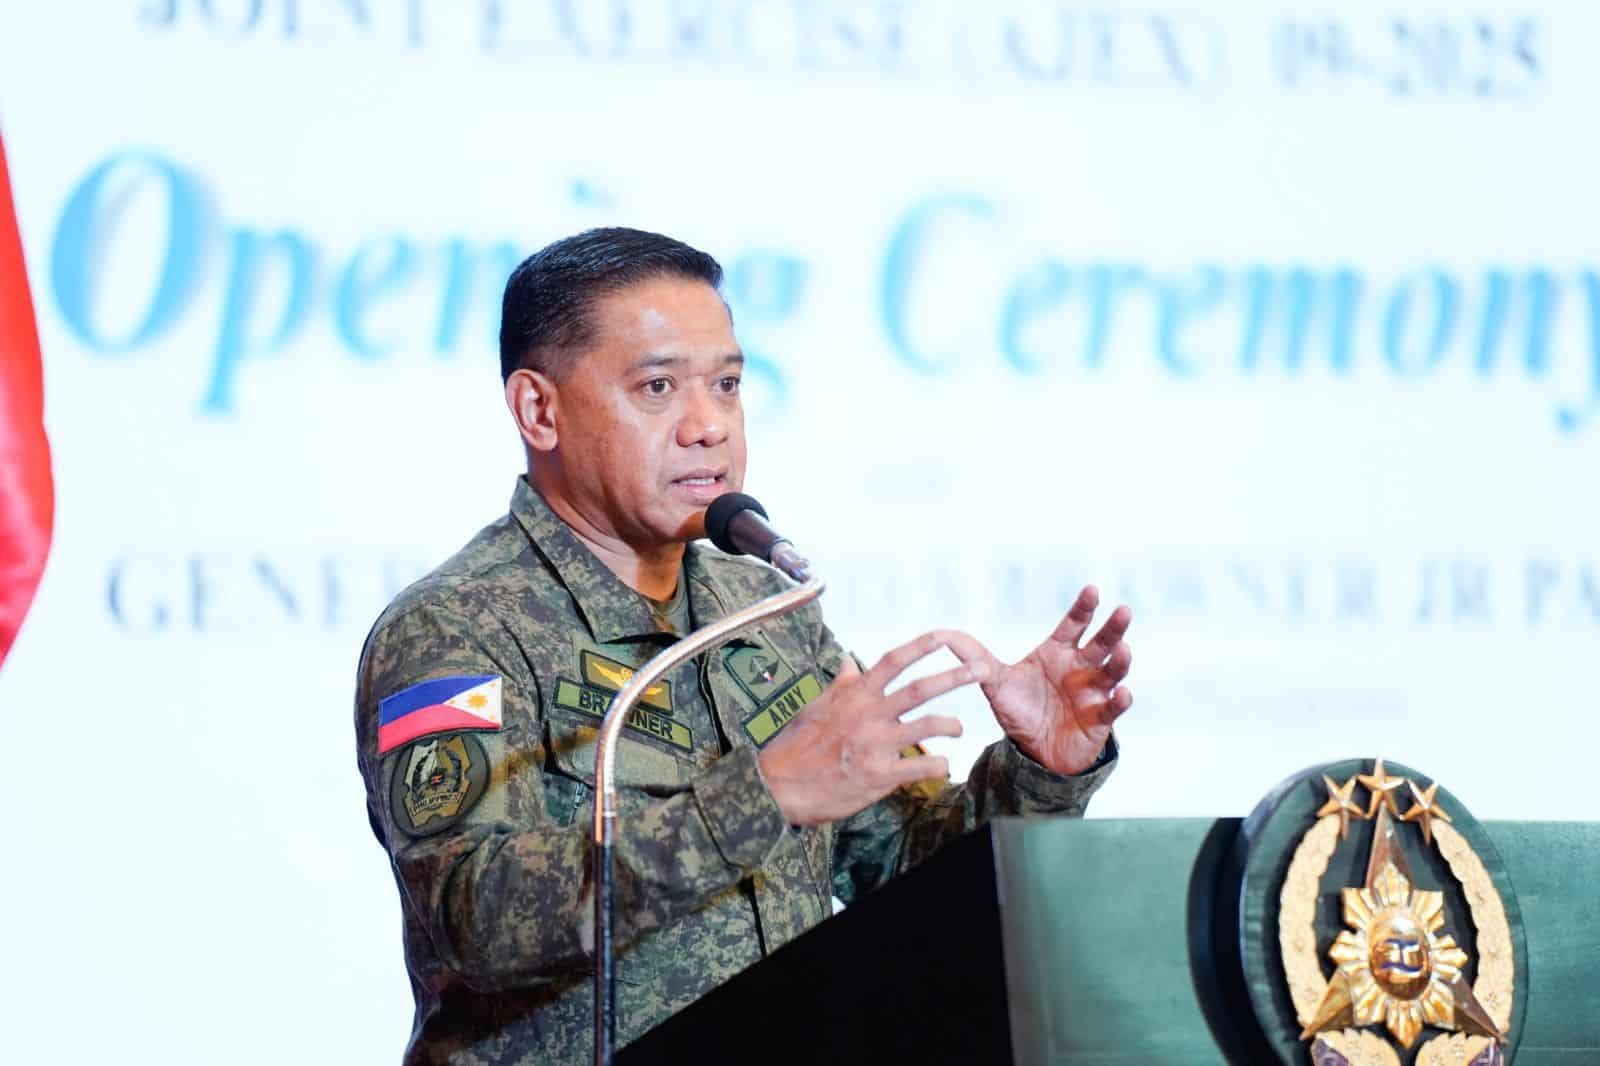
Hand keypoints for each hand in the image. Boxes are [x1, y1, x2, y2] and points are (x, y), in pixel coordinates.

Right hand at [757, 630, 987, 825]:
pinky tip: (944, 766)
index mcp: (855, 695)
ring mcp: (876, 745)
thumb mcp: (817, 706)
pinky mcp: (880, 775)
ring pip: (928, 726)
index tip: (946, 636)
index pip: (893, 661)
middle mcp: (869, 715)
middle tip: (983, 670)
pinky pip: (923, 767)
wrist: (779, 786)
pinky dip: (940, 765)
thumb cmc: (796, 746)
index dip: (922, 646)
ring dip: (952, 724)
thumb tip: (850, 661)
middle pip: (920, 689)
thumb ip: (841, 684)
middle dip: (956, 676)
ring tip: (960, 728)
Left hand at [951, 586, 1131, 775]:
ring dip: (1121, 661)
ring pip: (1113, 671)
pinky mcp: (1100, 719)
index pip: (1074, 624)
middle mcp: (1081, 668)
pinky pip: (1113, 708)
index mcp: (1059, 652)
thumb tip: (943, 635)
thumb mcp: (995, 683)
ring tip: (1123, 649)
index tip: (1092, 589)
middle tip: (1123, 610)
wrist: (1034, 752)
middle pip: (1102, 642)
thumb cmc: (1020, 709)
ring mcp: (1094, 692)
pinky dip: (1120, 701)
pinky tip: (1123, 693)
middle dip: (1114, 627)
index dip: (1084, 608)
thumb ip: (974, 659)